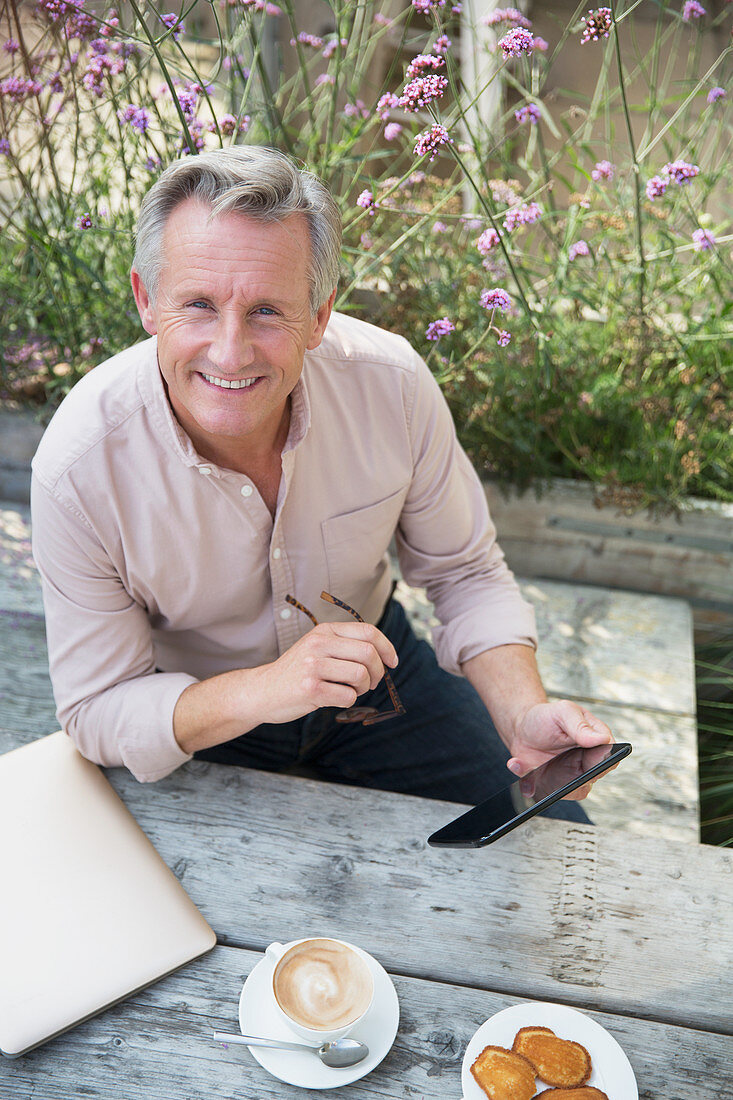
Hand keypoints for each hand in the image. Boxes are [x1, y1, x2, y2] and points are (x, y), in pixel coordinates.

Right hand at [253, 621, 398, 725]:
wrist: (262, 691)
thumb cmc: (297, 672)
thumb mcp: (317, 648)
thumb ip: (345, 646)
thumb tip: (385, 656)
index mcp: (324, 631)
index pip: (368, 632)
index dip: (387, 648)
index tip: (392, 663)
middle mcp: (318, 644)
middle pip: (368, 654)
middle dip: (377, 672)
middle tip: (369, 683)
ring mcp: (312, 666)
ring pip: (360, 675)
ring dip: (362, 688)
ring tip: (350, 691)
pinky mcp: (309, 689)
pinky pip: (347, 696)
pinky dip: (348, 701)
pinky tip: (334, 699)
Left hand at [507, 700, 612, 800]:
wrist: (522, 727)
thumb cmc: (547, 717)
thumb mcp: (564, 712)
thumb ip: (581, 726)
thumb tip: (601, 739)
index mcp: (597, 743)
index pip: (609, 759)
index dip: (601, 764)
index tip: (585, 761)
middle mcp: (586, 763)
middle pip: (589, 780)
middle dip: (570, 776)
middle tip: (553, 766)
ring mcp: (569, 776)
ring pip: (568, 791)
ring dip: (547, 781)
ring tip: (527, 764)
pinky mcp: (552, 785)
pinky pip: (544, 792)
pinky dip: (528, 781)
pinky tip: (516, 764)